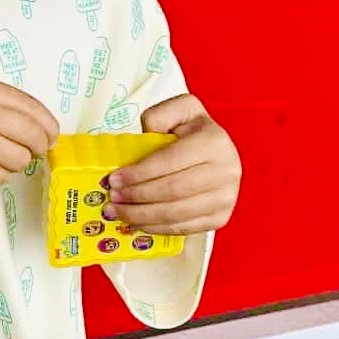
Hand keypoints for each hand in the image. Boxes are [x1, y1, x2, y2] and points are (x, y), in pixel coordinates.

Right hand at [0, 79, 60, 189]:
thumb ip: (4, 108)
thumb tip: (46, 131)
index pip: (34, 109)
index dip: (48, 127)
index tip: (50, 137)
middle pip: (35, 135)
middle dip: (37, 149)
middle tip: (30, 153)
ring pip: (22, 159)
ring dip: (10, 165)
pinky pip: (3, 176)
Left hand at [106, 95, 240, 234]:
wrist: (218, 153)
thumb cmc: (191, 132)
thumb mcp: (179, 110)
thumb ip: (160, 115)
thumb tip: (146, 133)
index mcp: (214, 142)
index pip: (170, 161)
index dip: (138, 173)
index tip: (113, 179)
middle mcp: (226, 171)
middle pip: (172, 190)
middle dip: (136, 196)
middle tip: (111, 198)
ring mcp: (226, 198)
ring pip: (176, 213)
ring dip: (141, 216)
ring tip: (117, 212)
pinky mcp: (220, 217)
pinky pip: (183, 228)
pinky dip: (155, 228)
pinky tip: (135, 222)